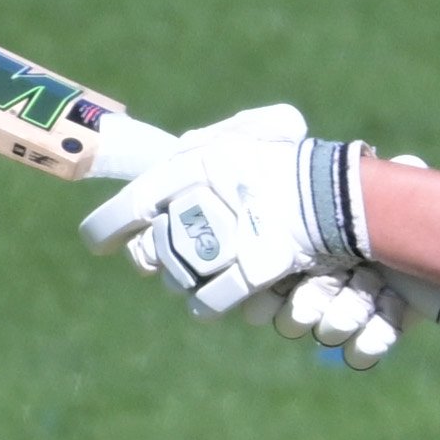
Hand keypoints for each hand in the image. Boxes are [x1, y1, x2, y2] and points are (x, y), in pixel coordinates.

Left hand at [80, 102, 369, 322]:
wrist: (341, 187)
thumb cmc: (292, 159)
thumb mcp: (250, 134)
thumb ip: (208, 143)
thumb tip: (177, 149)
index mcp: (195, 161)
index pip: (133, 203)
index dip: (107, 228)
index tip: (98, 243)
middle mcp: (205, 197)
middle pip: (155, 248)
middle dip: (153, 259)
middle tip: (155, 262)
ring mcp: (231, 236)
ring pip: (181, 276)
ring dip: (182, 281)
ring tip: (192, 277)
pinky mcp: (257, 268)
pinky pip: (213, 299)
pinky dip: (208, 305)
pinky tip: (208, 305)